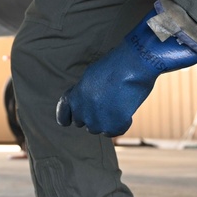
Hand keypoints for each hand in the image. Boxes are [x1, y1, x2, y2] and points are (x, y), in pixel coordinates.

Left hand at [56, 11, 196, 135]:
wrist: (132, 65)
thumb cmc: (113, 66)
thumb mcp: (89, 77)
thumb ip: (83, 93)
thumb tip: (85, 102)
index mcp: (75, 97)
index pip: (63, 115)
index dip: (66, 117)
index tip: (68, 121)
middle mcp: (83, 112)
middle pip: (82, 122)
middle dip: (90, 116)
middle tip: (104, 104)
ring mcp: (98, 121)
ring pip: (98, 129)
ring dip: (105, 121)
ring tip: (116, 105)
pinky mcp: (114, 126)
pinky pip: (114, 131)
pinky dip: (120, 124)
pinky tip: (125, 110)